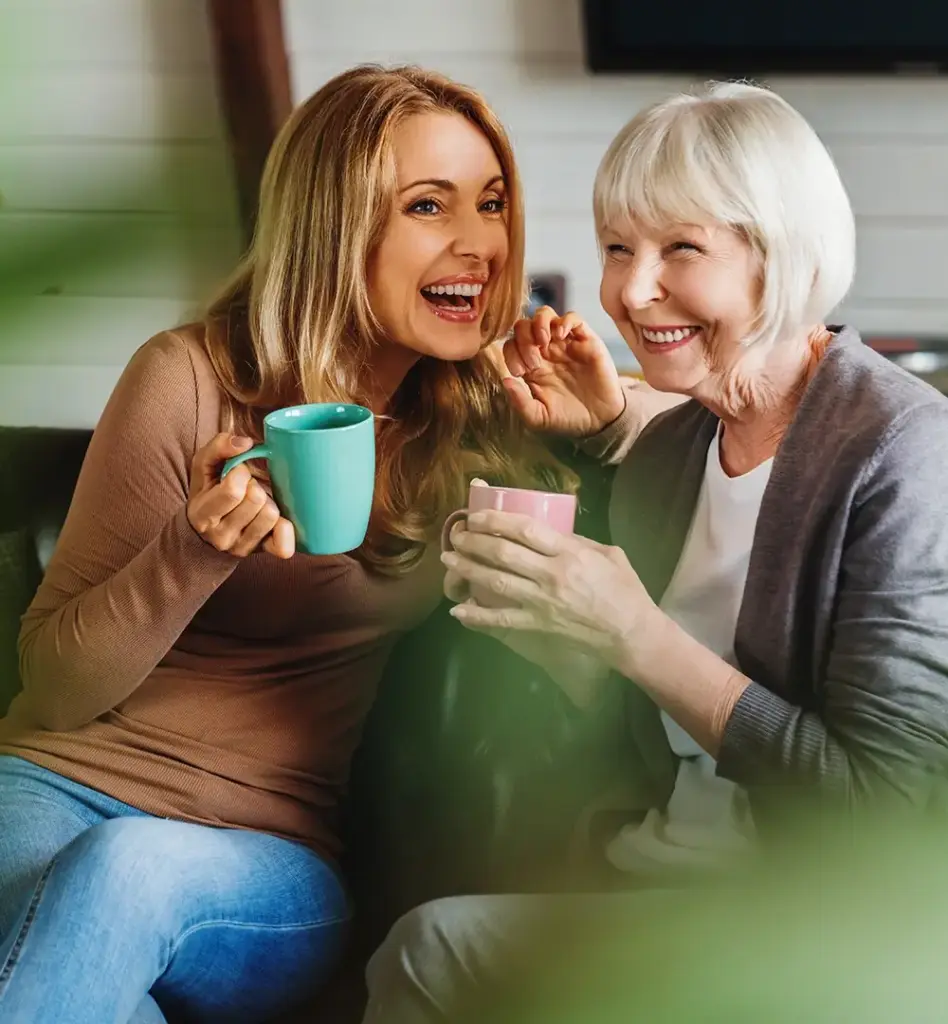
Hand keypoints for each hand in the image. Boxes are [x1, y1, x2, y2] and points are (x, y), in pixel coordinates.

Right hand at [186, 433, 294, 558]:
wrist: (207, 530)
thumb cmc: (209, 491)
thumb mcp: (204, 466)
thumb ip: (219, 446)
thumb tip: (245, 443)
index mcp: (203, 514)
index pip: (233, 490)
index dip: (240, 473)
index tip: (237, 473)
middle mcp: (221, 536)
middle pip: (256, 500)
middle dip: (255, 486)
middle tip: (248, 488)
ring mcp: (242, 547)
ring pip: (271, 515)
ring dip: (269, 502)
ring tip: (257, 503)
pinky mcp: (262, 552)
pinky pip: (283, 545)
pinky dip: (285, 528)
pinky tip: (276, 519)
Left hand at [440, 509, 656, 664]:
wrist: (631, 633)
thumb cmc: (625, 590)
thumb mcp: (609, 554)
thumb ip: (577, 541)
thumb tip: (549, 531)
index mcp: (570, 553)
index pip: (526, 529)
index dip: (496, 520)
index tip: (477, 515)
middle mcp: (552, 575)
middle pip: (503, 553)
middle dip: (474, 541)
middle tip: (456, 534)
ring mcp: (542, 602)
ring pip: (496, 582)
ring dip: (468, 569)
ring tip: (448, 559)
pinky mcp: (538, 625)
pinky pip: (502, 620)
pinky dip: (477, 616)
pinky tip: (458, 611)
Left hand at [502, 307, 624, 436]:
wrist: (600, 420)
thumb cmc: (568, 418)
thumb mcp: (538, 417)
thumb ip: (520, 402)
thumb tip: (505, 380)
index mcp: (531, 366)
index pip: (511, 345)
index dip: (511, 353)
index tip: (522, 373)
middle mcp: (545, 351)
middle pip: (524, 326)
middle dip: (523, 339)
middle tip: (534, 361)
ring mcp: (564, 343)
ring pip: (545, 315)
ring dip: (538, 324)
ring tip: (543, 342)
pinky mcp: (585, 340)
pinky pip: (572, 318)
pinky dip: (564, 321)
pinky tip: (561, 337)